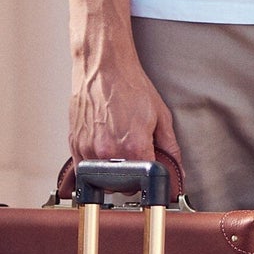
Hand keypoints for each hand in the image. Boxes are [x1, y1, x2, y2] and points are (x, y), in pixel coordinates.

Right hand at [68, 44, 181, 176]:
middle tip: (133, 154)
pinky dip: (93, 164)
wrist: (104, 67)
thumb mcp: (160, 116)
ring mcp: (89, 149)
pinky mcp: (75, 143)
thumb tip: (178, 171)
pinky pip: (83, 168)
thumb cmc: (130, 86)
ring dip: (111, 172)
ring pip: (101, 179)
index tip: (148, 170)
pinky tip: (102, 147)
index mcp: (134, 147)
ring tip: (116, 146)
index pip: (145, 182)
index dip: (149, 178)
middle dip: (131, 177)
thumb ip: (170, 148)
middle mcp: (109, 152)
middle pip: (122, 186)